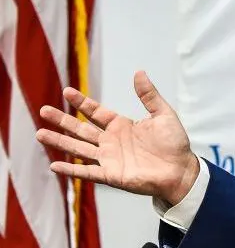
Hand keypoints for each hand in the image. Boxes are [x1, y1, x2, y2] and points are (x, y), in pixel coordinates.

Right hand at [35, 71, 198, 205]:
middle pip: (81, 129)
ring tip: (39, 134)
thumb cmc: (174, 144)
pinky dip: (71, 170)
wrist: (181, 170)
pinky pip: (87, 172)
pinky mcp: (111, 175)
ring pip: (78, 148)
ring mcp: (109, 159)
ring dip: (59, 142)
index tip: (66, 91)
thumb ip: (149, 96)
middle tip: (42, 110)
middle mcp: (111, 141)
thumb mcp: (163, 115)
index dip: (81, 102)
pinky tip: (54, 165)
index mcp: (121, 125)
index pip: (95, 112)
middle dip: (62, 120)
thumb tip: (139, 72)